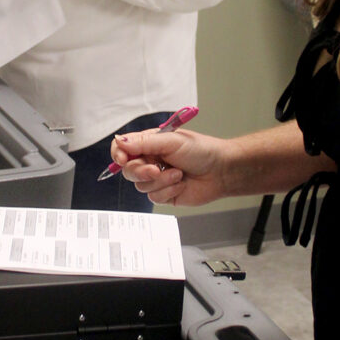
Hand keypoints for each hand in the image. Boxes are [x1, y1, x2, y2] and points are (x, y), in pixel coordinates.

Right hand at [109, 128, 227, 206]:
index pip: (122, 148)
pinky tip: (181, 184)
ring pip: (141, 186)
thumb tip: (120, 142)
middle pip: (128, 170)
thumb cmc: (201, 151)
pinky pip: (154, 197)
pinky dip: (168, 191)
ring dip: (161, 181)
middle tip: (156, 169)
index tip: (122, 159)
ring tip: (178, 174)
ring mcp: (156, 179)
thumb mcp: (171, 141)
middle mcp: (150, 161)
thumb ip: (144, 143)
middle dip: (141, 171)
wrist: (221, 171)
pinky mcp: (164, 195)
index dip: (118, 154)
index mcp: (149, 144)